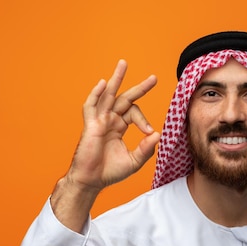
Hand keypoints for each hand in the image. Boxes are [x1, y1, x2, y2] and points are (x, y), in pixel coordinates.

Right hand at [66, 59, 159, 192]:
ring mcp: (99, 121)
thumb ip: (146, 149)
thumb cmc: (110, 171)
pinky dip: (96, 94)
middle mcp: (109, 120)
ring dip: (116, 79)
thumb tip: (157, 134)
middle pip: (125, 98)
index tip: (149, 132)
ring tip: (124, 64)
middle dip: (139, 88)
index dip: (143, 120)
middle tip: (154, 78)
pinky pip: (91, 106)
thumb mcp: (134, 161)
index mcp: (119, 127)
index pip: (134, 113)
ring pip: (108, 95)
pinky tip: (104, 83)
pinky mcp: (90, 125)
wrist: (91, 180)